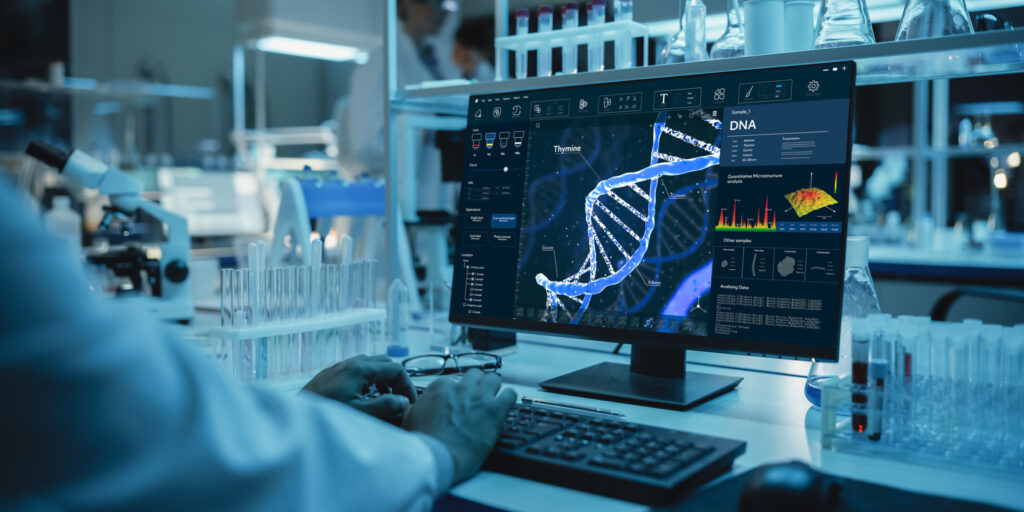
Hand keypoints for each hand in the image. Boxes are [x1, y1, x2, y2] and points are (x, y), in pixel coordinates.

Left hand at [302, 355, 416, 419]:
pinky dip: (370, 381)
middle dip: (397, 380)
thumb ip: (385, 406)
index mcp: (360, 369)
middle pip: (385, 362)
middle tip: (400, 399)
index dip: (407, 386)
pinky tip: (366, 398)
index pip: (396, 369)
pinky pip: (359, 370)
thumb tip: (403, 401)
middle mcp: (351, 363)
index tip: (409, 402)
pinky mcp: (332, 374)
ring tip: (385, 400)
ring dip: (383, 380)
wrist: (295, 415)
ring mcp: (341, 367)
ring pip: (372, 365)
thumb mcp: (360, 413)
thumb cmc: (326, 414)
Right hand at [401, 369, 516, 483]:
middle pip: (476, 374)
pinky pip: (510, 394)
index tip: (458, 401)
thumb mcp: (410, 417)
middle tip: (477, 396)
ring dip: (494, 387)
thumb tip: (419, 406)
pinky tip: (505, 406)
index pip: (454, 380)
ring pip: (494, 378)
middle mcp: (462, 388)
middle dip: (477, 384)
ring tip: (493, 398)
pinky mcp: (495, 411)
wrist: (438, 457)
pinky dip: (509, 398)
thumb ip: (418, 406)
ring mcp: (480, 397)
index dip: (457, 392)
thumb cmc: (424, 441)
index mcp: (441, 387)